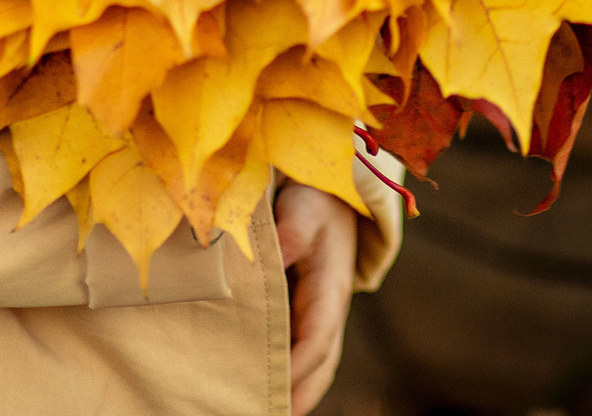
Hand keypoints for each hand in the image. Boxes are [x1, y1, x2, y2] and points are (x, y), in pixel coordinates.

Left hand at [274, 182, 356, 415]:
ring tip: (260, 411)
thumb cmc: (314, 201)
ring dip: (295, 394)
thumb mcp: (305, 208)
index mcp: (330, 288)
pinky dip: (288, 378)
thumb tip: (279, 256)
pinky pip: (301, 354)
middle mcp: (330, 311)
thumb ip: (292, 231)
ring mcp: (320, 317)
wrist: (331, 197)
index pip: (318, 336)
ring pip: (314, 366)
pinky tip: (262, 390)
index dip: (299, 364)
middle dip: (298, 395)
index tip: (275, 385)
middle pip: (319, 364)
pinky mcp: (306, 317)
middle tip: (263, 414)